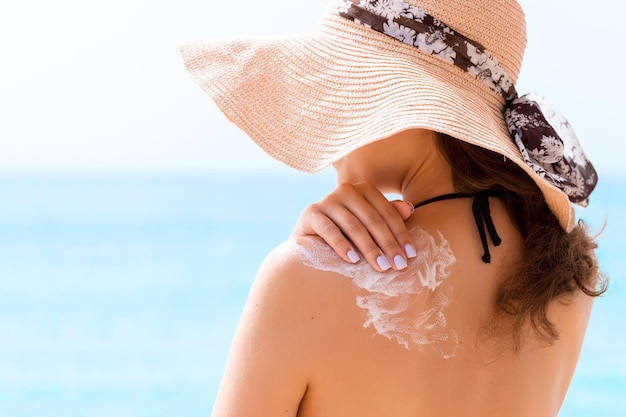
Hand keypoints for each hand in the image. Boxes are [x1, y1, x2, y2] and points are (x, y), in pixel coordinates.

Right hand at [291, 181, 415, 271]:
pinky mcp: (311, 213)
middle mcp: (346, 190)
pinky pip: (330, 230)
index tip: (411, 255)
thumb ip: (386, 215)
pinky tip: (353, 260)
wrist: (309, 238)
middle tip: (399, 265)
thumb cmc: (345, 231)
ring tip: (381, 267)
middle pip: (373, 220)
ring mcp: (327, 200)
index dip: (401, 234)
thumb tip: (409, 209)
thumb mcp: (368, 223)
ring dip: (369, 249)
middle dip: (388, 244)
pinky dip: (342, 246)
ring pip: (354, 227)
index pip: (387, 213)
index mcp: (364, 189)